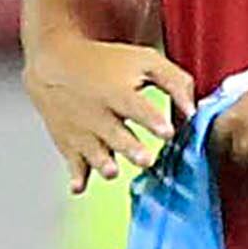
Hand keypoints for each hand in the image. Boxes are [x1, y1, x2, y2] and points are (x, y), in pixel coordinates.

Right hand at [25, 31, 192, 191]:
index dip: (153, 120)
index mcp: (119, 93)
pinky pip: (73, 164)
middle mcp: (99, 114)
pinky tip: (79, 187)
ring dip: (102, 163)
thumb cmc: (106, 63)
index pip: (138, 108)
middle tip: (145, 159)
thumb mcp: (144, 61)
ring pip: (93, 152)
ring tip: (111, 171)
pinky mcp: (70, 145)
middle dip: (130, 148)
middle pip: (116, 135)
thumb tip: (194, 113)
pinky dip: (75, 176)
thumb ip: (175, 83)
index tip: (167, 132)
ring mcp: (83, 132)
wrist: (54, 61)